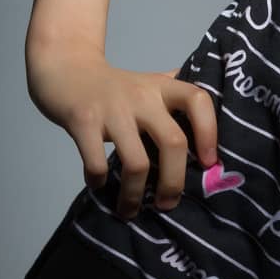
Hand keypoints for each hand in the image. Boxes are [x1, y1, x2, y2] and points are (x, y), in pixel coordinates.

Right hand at [25, 40, 218, 218]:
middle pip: (173, 142)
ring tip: (130, 210)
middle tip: (167, 204)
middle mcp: (142, 96)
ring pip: (137, 162)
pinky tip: (99, 186)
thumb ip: (175, 96)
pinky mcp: (82, 119)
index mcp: (162, 88)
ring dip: (135, 195)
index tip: (208, 163)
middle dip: (173, 182)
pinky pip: (96, 162)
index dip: (210, 132)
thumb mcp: (149, 83)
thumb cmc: (113, 86)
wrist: (65, 68)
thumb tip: (215, 118)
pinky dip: (99, 181)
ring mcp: (112, 108)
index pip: (198, 100)